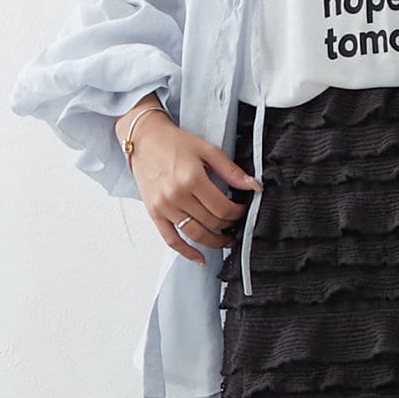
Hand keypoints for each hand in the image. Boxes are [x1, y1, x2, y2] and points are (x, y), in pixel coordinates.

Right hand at [122, 111, 262, 265]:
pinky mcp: (154, 213)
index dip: (237, 213)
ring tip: (225, 240)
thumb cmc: (174, 142)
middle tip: (235, 223)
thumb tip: (255, 186)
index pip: (223, 208)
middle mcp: (176, 195)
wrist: (143, 140)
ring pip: (195, 234)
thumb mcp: (207, 150)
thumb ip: (231, 171)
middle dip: (228, 225)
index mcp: (192, 178)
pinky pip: (171, 239)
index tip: (241, 210)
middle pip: (211, 222)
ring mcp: (164, 206)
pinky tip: (200, 258)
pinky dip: (186, 252)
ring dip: (214, 242)